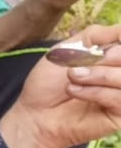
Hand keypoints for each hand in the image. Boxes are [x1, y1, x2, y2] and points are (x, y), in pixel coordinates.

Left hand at [1, 23, 120, 147]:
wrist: (35, 113)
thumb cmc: (49, 82)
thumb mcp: (69, 48)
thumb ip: (97, 35)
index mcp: (114, 57)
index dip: (116, 43)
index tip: (97, 48)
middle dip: (105, 58)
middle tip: (78, 64)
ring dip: (98, 75)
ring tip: (72, 77)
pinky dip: (95, 92)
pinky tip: (75, 92)